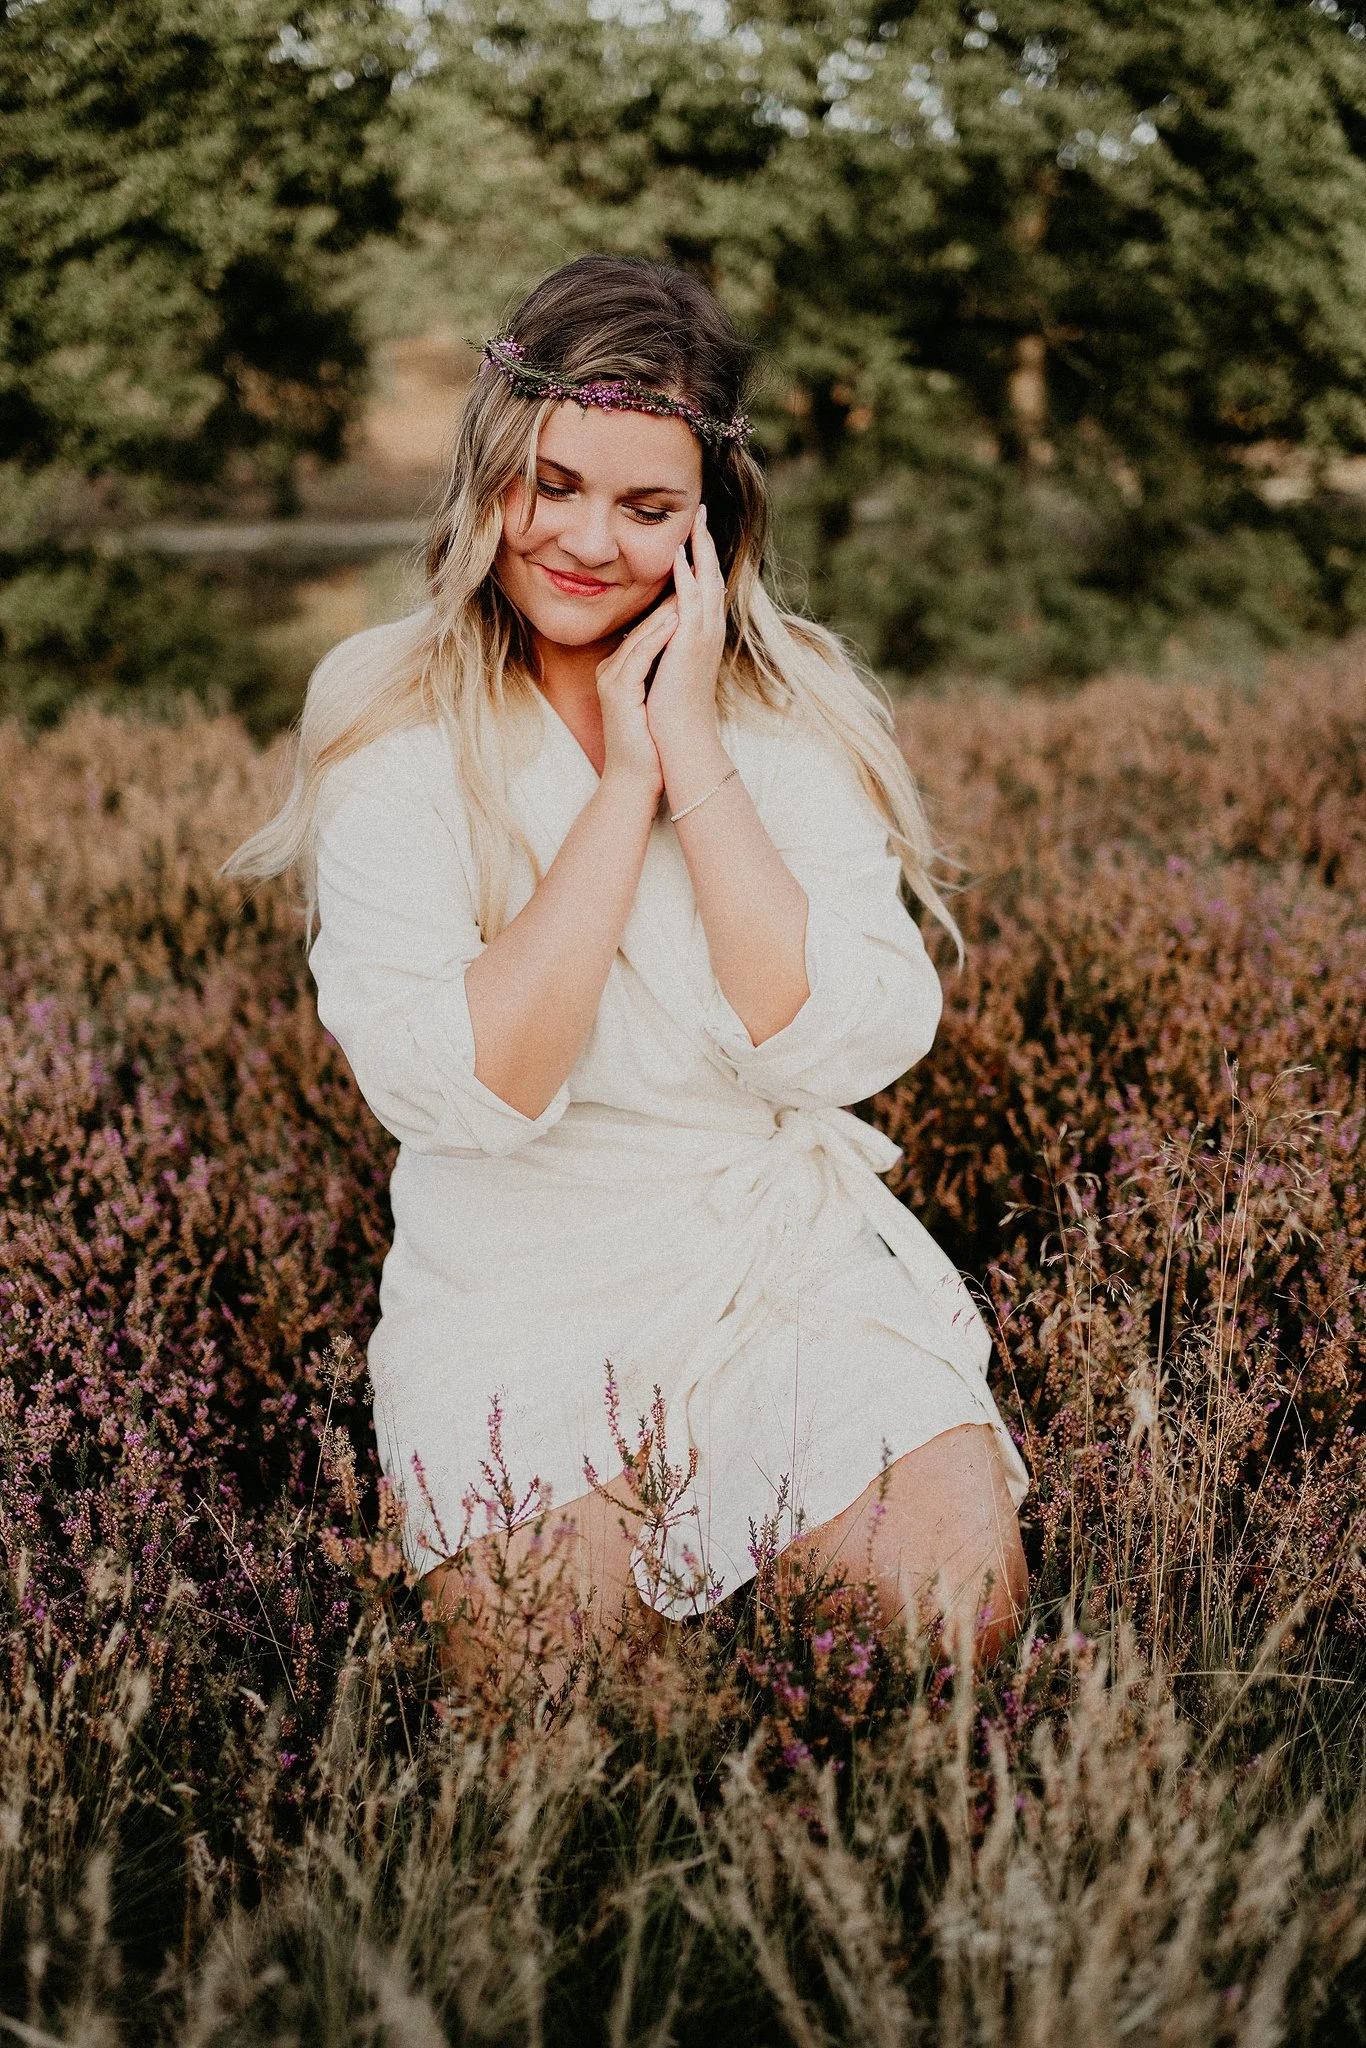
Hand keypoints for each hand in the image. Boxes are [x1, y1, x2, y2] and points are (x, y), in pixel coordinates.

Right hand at [595, 599, 676, 797]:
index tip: (695, 580)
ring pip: (642, 636)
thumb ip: (661, 672)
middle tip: (691, 567)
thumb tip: (682, 650)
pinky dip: (659, 636)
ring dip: (666, 609)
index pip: (648, 629)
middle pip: (644, 625)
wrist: (635, 780)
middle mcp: (612, 669)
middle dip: (669, 595)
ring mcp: (612, 679)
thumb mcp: (656, 699)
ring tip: (688, 583)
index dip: (671, 603)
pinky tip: (677, 619)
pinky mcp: (618, 692)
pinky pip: (640, 656)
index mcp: (621, 669)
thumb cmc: (650, 745)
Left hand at [644, 504, 725, 749]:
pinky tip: (679, 553)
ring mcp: (703, 637)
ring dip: (701, 548)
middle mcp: (709, 632)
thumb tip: (654, 634)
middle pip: (712, 575)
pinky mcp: (691, 645)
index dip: (701, 559)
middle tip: (701, 510)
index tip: (693, 533)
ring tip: (695, 518)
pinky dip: (688, 576)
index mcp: (702, 637)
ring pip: (707, 581)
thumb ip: (665, 646)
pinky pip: (691, 601)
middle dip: (706, 542)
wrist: (680, 741)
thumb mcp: (668, 669)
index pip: (704, 589)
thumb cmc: (671, 713)